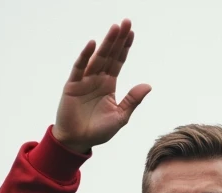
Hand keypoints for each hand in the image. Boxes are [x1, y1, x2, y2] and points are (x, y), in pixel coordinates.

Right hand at [53, 19, 150, 152]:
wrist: (77, 142)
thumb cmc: (98, 131)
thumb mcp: (120, 117)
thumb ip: (132, 100)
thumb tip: (148, 85)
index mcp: (108, 85)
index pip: (118, 62)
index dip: (125, 48)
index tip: (131, 33)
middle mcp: (97, 79)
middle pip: (109, 55)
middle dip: (117, 39)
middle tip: (126, 22)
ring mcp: (84, 80)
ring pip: (97, 58)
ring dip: (106, 43)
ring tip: (114, 28)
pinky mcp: (72, 86)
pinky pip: (79, 68)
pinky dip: (85, 56)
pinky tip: (93, 44)